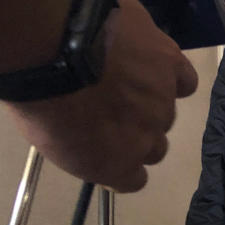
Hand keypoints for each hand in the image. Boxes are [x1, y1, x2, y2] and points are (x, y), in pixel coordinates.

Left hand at [4, 0, 197, 191]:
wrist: (55, 45)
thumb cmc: (39, 95)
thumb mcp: (49, 137)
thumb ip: (83, 146)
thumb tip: (92, 141)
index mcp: (116, 165)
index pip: (134, 179)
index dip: (122, 162)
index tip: (107, 148)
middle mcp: (148, 139)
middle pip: (154, 145)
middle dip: (136, 131)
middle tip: (111, 108)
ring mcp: (164, 101)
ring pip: (167, 112)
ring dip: (149, 101)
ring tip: (123, 77)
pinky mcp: (172, 64)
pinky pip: (186, 80)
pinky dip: (174, 77)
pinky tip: (156, 67)